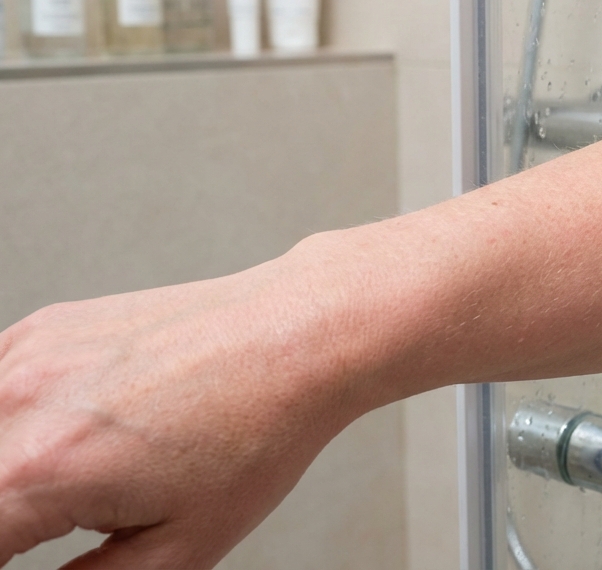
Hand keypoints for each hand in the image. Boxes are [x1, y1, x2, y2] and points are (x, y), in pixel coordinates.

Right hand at [0, 247, 366, 568]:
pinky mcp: (42, 329)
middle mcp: (18, 402)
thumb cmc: (259, 429)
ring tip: (68, 487)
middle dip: (4, 523)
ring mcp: (25, 355)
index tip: (22, 559)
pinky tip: (61, 442)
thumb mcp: (179, 549)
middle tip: (39, 535)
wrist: (298, 338)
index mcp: (39, 470)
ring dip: (6, 476)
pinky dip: (11, 425)